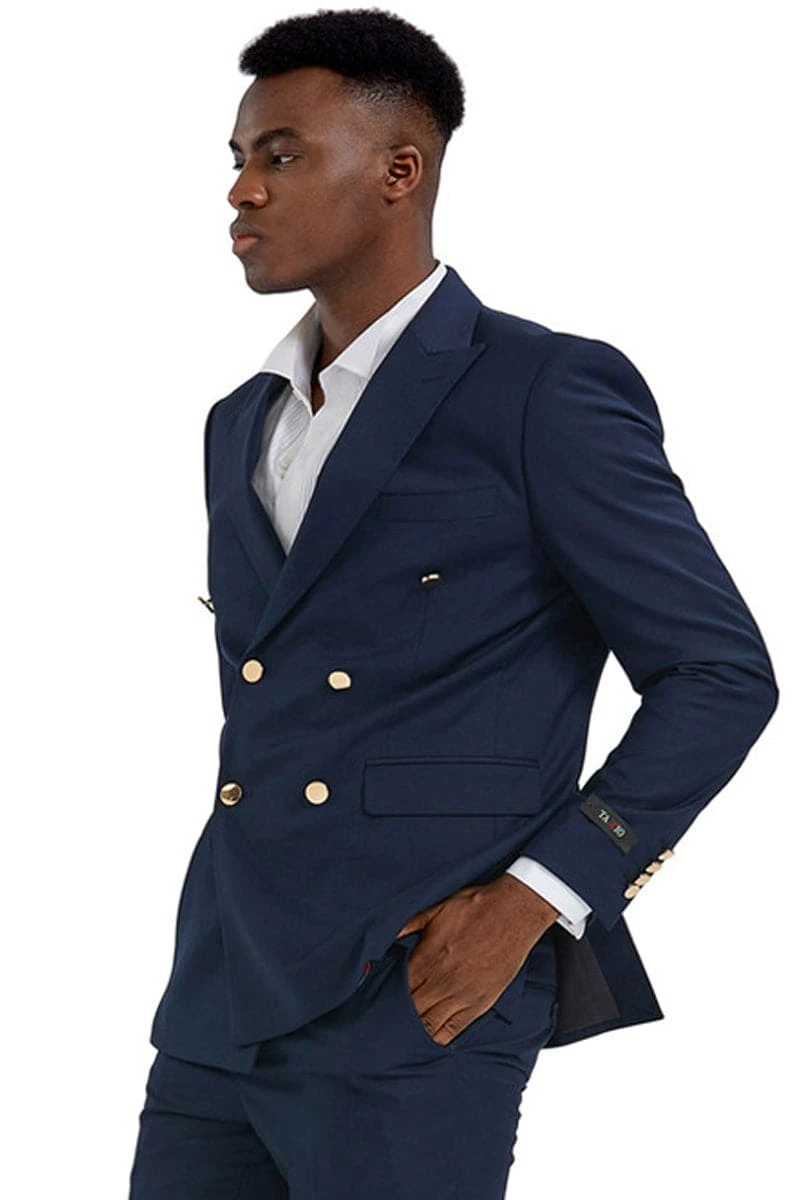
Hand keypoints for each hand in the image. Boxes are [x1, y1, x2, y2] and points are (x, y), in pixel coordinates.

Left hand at [393, 874, 558, 1044]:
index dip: (385, 995)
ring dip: (415, 1028)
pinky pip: (455, 1030)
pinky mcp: (481, 1002)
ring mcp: (462, 995)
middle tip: (388, 1016)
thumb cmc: (474, 907)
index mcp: (426, 959)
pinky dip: (439, 1035)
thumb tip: (381, 938)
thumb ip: (406, 926)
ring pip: (429, 1024)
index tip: (379, 996)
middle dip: (397, 1014)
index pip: (396, 989)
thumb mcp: (434, 909)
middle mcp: (442, 982)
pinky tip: (430, 1035)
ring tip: (405, 1028)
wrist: (514, 912)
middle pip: (410, 1011)